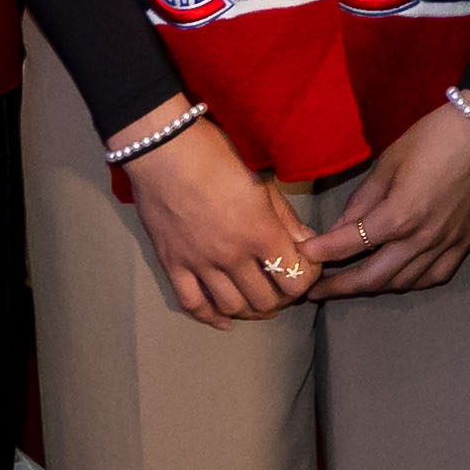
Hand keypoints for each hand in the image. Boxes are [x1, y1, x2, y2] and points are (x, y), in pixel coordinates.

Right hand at [125, 118, 339, 322]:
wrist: (163, 150)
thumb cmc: (217, 155)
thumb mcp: (262, 181)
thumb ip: (285, 218)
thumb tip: (306, 243)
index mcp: (259, 231)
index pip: (295, 277)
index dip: (307, 278)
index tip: (307, 268)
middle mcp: (231, 255)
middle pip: (265, 299)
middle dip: (282, 297)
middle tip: (283, 286)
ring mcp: (199, 264)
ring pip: (232, 307)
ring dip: (252, 311)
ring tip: (261, 303)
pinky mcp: (173, 265)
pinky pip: (192, 304)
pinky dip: (210, 317)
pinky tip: (224, 319)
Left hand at [301, 99, 469, 299]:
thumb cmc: (434, 137)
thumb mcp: (389, 162)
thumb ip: (362, 201)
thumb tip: (338, 229)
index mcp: (399, 216)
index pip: (348, 245)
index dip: (321, 253)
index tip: (303, 256)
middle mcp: (421, 240)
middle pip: (372, 277)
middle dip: (339, 287)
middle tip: (316, 290)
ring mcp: (446, 246)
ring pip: (401, 283)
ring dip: (372, 285)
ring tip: (351, 281)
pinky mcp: (465, 245)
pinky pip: (433, 278)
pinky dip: (409, 282)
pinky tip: (397, 276)